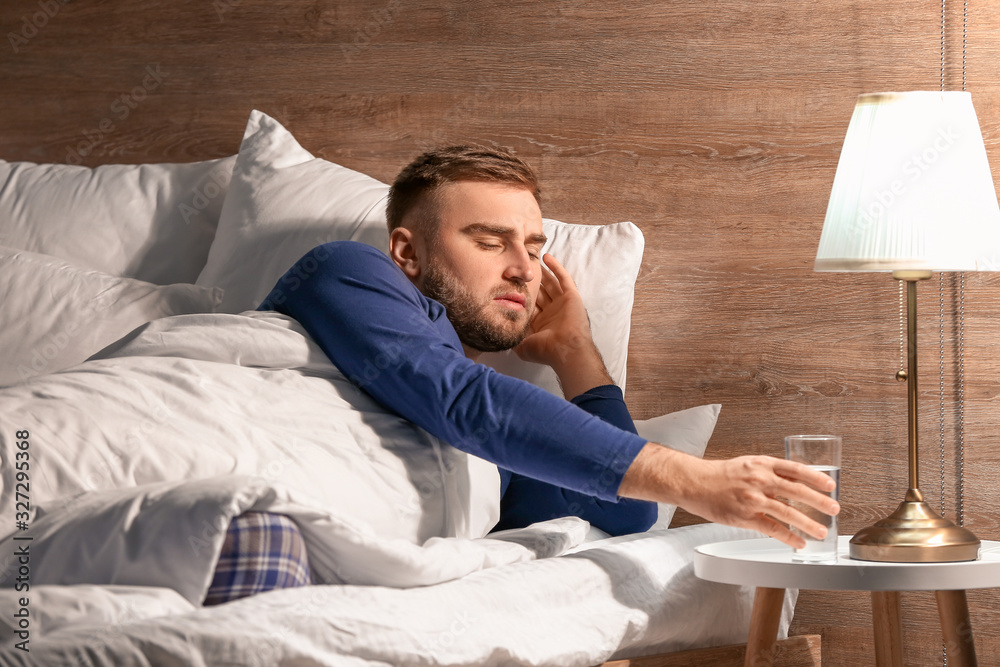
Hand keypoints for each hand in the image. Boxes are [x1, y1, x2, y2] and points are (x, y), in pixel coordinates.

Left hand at [514, 253, 592, 367]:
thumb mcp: (523, 347)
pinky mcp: (571, 296)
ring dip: (542, 272)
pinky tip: (547, 257)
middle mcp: (551, 312)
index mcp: (541, 323)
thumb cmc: (545, 350)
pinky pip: (563, 279)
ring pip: (550, 283)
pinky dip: (556, 268)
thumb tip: (501, 336)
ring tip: (532, 259)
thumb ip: (513, 339)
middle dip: (530, 280)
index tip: (509, 282)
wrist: (565, 349)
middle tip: (520, 267)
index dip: (520, 294)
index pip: (529, 304)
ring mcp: (562, 304)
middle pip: (539, 291)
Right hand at [618, 445, 839, 547]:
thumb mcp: (748, 464)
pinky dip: (788, 537)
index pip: (795, 469)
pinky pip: (772, 528)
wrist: (694, 482)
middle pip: (796, 491)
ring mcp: (751, 499)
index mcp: (761, 464)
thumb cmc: (721, 474)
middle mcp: (758, 480)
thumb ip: (770, 473)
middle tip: (835, 509)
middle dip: (819, 501)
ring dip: (808, 523)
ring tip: (821, 531)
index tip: (830, 485)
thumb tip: (795, 483)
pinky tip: (799, 543)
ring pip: (787, 512)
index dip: (815, 478)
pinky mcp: (744, 517)